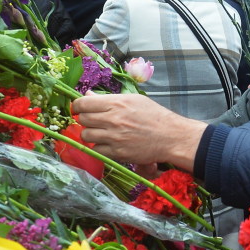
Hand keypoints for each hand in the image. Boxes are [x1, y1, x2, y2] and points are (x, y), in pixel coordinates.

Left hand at [72, 93, 204, 167]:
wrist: (171, 137)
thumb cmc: (154, 116)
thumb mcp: (134, 100)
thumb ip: (109, 99)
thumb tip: (88, 96)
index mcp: (116, 103)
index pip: (83, 103)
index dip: (77, 106)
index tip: (79, 109)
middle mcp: (112, 119)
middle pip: (83, 120)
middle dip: (85, 120)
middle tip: (94, 122)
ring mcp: (114, 137)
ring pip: (86, 136)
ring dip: (91, 135)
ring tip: (101, 134)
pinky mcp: (117, 153)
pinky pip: (96, 150)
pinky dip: (100, 148)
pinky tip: (109, 145)